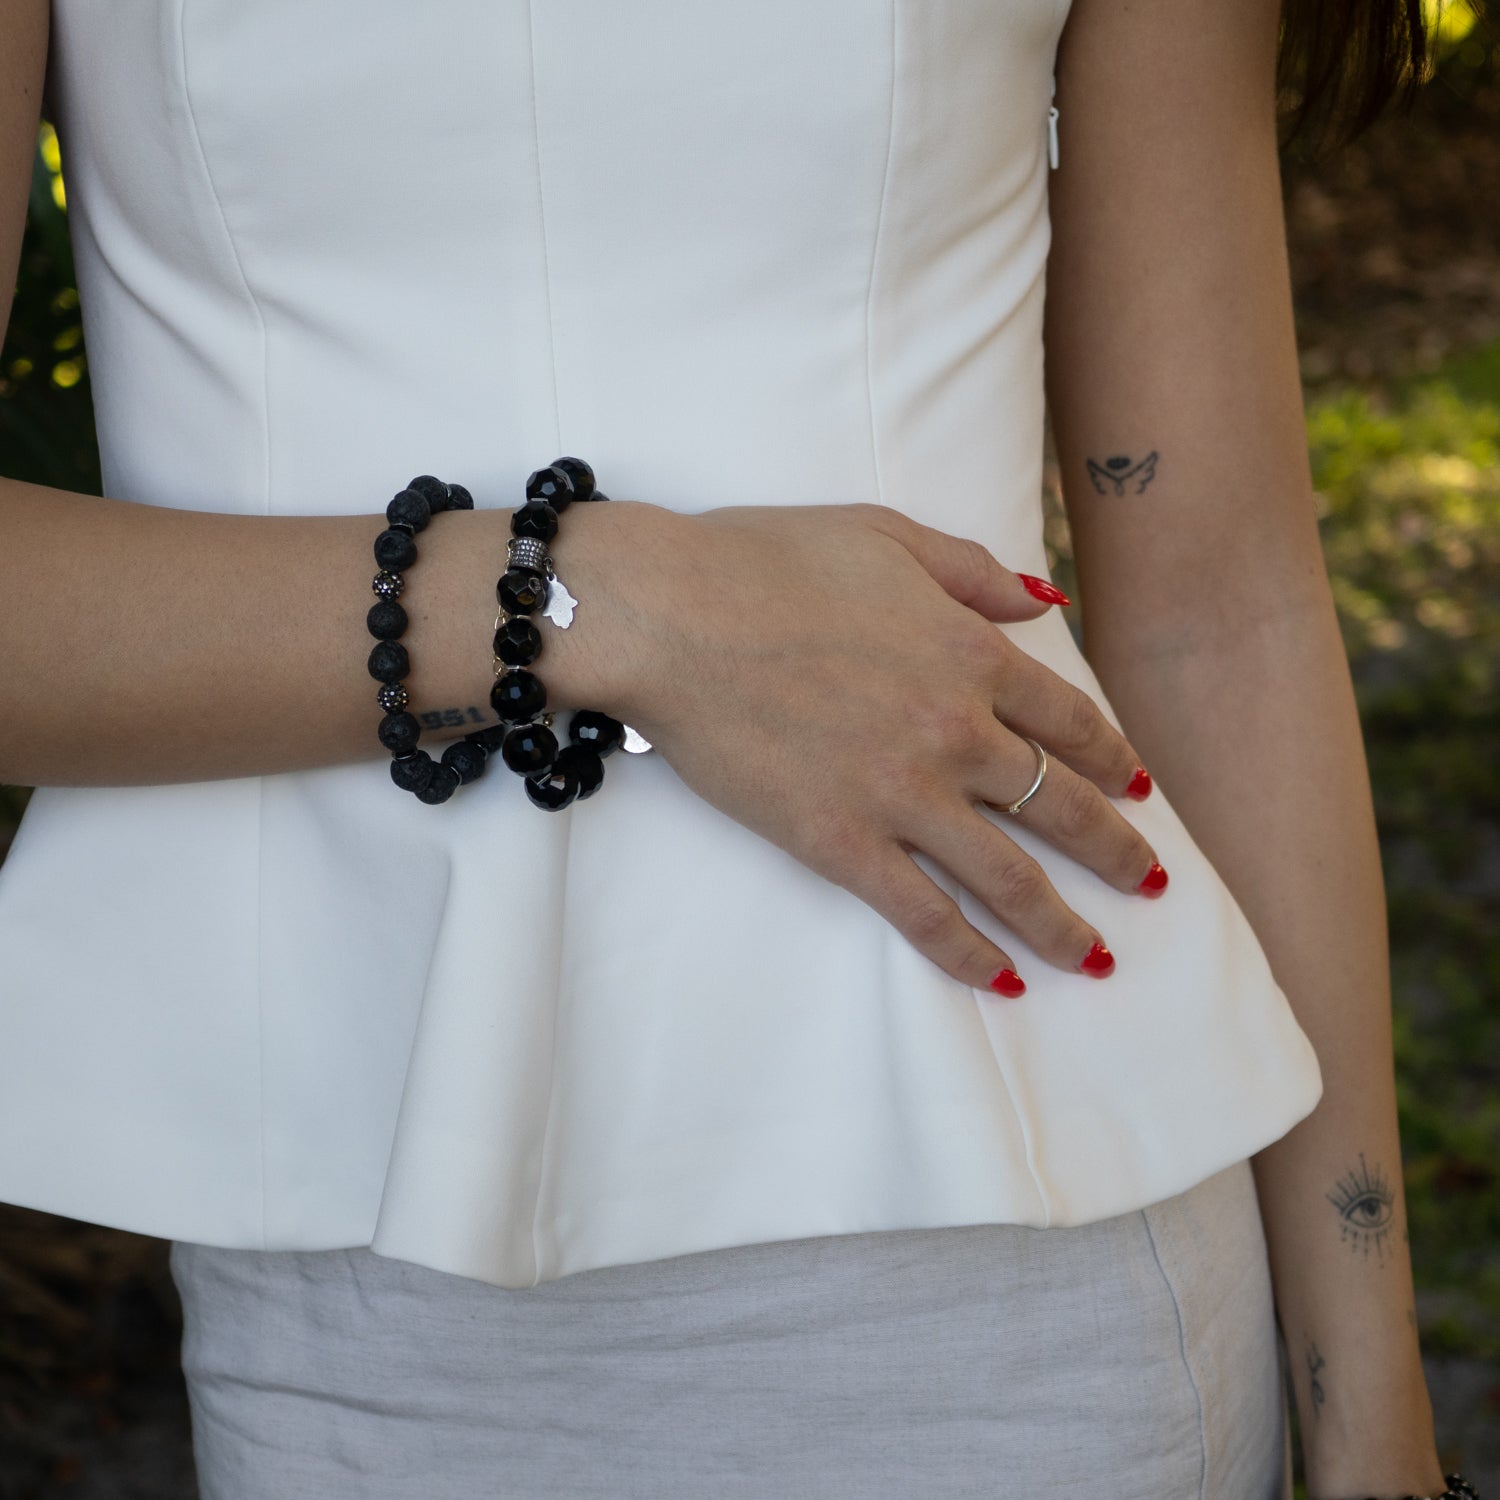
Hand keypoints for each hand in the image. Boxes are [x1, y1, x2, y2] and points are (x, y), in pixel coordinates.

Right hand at [596, 499, 1162, 991]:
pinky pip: (924, 913)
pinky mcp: (841, 843)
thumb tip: (1042, 601)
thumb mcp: (885, 534)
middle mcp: (954, 732)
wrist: (672, 615)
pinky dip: (970, 954)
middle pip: (1059, 806)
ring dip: (1062, 922)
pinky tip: (1003, 981)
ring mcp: (901, 794)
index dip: (1112, 758)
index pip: (1069, 721)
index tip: (1138, 787)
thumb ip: (973, 572)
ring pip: (1007, 876)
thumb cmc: (766, 561)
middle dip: (1112, 849)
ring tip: (1098, 957)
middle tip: (1146, 881)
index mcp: (970, 655)